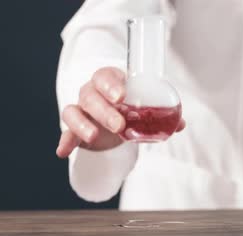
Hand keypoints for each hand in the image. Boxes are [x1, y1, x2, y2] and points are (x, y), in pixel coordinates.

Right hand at [56, 67, 185, 157]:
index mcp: (110, 81)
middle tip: (119, 125)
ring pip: (73, 111)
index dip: (111, 84)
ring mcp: (81, 110)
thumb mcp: (145, 108)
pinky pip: (66, 132)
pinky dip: (64, 142)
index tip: (121, 96)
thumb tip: (180, 123)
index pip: (105, 75)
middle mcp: (91, 92)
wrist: (115, 122)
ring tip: (94, 136)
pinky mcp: (74, 128)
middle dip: (104, 110)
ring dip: (82, 124)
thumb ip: (161, 114)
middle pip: (91, 95)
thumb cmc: (130, 108)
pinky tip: (63, 152)